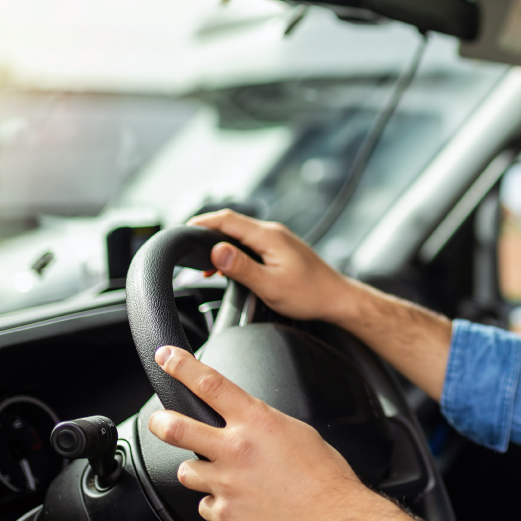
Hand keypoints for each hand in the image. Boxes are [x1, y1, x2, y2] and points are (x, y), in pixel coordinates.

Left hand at [147, 346, 432, 520]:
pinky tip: (236, 499)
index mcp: (258, 422)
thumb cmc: (324, 476)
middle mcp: (236, 449)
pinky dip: (216, 501)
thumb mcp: (298, 432)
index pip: (211, 384)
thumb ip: (265, 423)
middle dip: (161, 421)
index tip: (166, 357)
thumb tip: (251, 419)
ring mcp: (226, 483)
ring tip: (218, 473)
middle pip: (178, 427)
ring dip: (198, 470)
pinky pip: (205, 503)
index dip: (182, 366)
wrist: (331, 518)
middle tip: (159, 420)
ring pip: (186, 471)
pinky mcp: (225, 512)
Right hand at [189, 209, 452, 400]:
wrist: (338, 300)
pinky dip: (235, 250)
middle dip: (207, 234)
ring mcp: (278, 239)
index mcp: (268, 236)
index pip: (227, 220)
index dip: (201, 223)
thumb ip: (241, 267)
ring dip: (221, 244)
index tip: (182, 232)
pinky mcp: (281, 249)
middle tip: (188, 251)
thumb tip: (216, 250)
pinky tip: (229, 266)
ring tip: (206, 265)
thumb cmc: (309, 295)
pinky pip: (251, 242)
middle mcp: (273, 232)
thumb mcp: (270, 286)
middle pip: (232, 224)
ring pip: (241, 234)